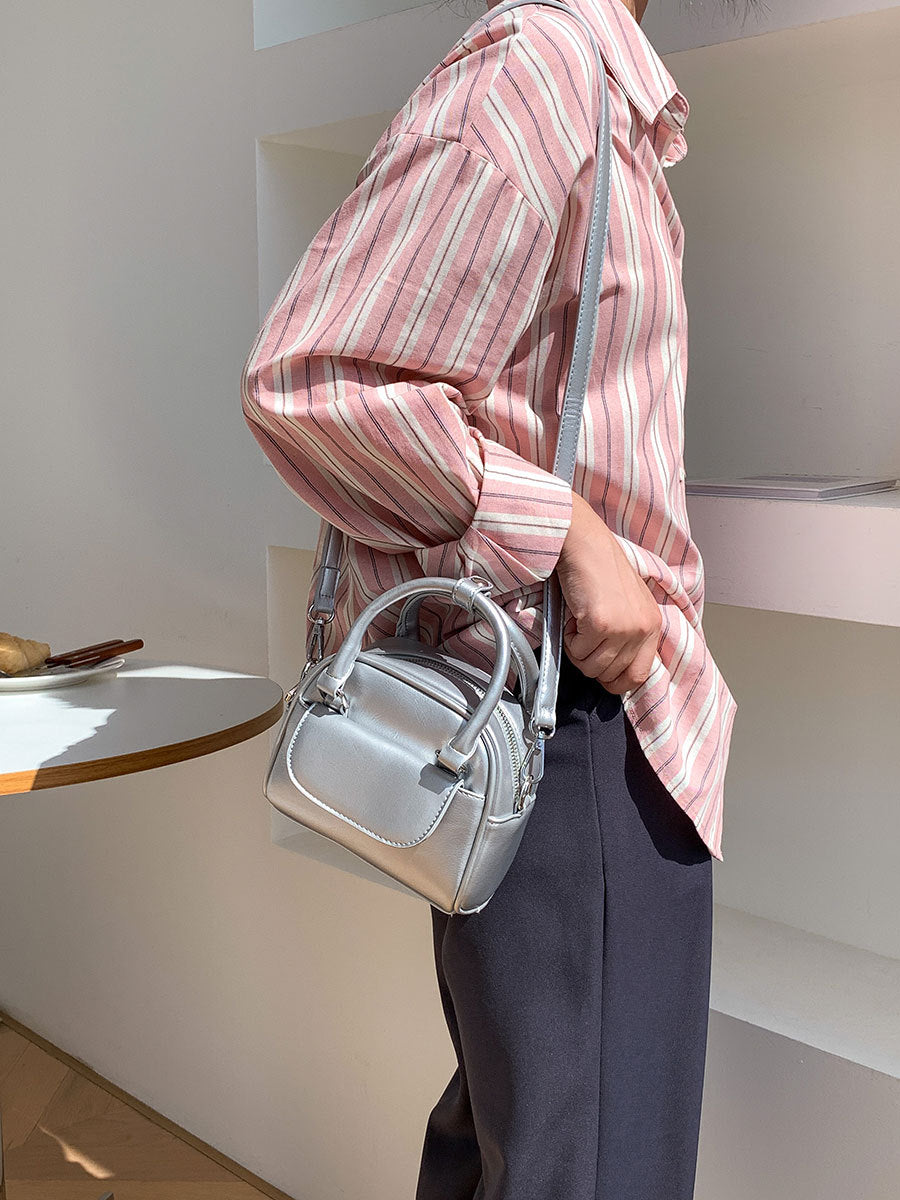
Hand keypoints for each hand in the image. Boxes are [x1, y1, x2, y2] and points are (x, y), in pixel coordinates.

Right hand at [556, 492, 661, 694]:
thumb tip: (612, 668)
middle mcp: (642, 628)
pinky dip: (568, 639)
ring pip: (591, 667)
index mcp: (652, 625)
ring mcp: (623, 627)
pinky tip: (573, 617)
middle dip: (590, 661)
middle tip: (584, 636)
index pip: (639, 675)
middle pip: (610, 674)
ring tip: (579, 624)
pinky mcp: (601, 624)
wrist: (585, 544)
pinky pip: (578, 652)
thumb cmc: (601, 570)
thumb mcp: (628, 605)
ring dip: (578, 650)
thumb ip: (629, 635)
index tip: (600, 672)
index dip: (616, 682)